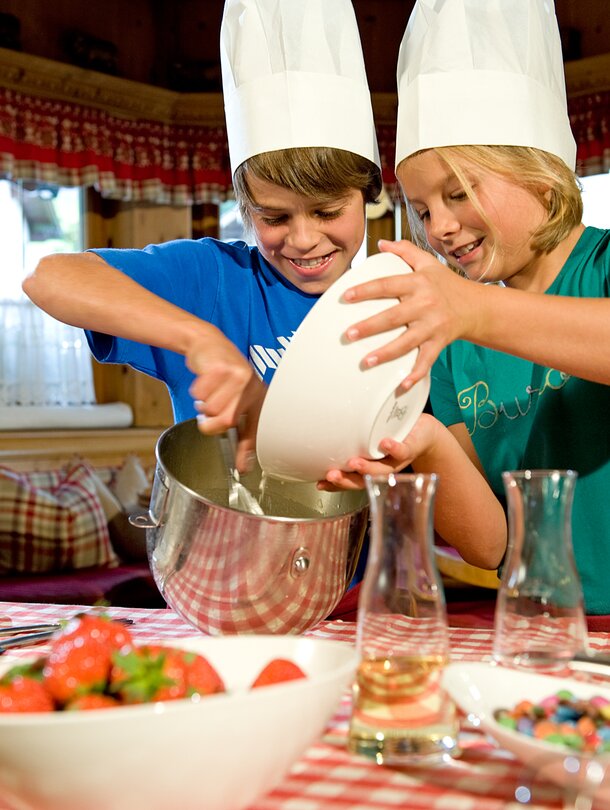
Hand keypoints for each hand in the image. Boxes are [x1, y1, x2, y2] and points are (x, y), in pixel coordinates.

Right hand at [186, 330, 266, 469]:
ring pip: (211, 408)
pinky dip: (196, 392)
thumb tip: (243, 463)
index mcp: (258, 399)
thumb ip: (241, 429)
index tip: (243, 469)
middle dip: (210, 422)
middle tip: (208, 411)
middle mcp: (251, 388)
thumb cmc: (223, 375)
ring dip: (203, 404)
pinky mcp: (221, 367)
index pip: (255, 429)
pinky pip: (200, 393)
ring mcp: (238, 376)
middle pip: (226, 420)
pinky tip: (204, 381)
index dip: (247, 450)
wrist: (210, 344)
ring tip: (209, 393)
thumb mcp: (237, 399)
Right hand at [317, 413, 441, 490]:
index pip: (350, 480)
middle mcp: (382, 469)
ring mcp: (396, 461)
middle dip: (346, 480)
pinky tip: (384, 443)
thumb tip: (327, 429)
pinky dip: (393, 449)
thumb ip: (354, 439)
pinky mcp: (410, 448)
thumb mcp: (371, 438)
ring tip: (354, 463)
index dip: (335, 485)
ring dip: (367, 468)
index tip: (320, 483)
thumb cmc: (394, 436)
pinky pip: (402, 451)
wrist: (424, 433)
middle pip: (363, 480)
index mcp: (370, 469)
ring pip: (381, 470)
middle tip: (332, 475)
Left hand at [343, 239, 471, 388]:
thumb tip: (380, 244)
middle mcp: (425, 305)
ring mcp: (432, 326)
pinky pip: (426, 361)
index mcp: (418, 283)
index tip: (345, 297)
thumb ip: (405, 251)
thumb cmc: (446, 284)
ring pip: (407, 342)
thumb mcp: (428, 263)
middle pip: (393, 317)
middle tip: (348, 335)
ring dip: (386, 353)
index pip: (387, 285)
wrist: (476, 307)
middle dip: (369, 326)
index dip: (366, 290)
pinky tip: (401, 386)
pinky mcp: (439, 343)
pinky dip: (415, 375)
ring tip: (365, 362)